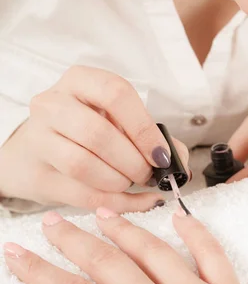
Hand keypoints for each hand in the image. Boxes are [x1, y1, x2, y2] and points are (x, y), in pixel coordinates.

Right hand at [0, 66, 188, 211]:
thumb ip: (151, 135)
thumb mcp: (116, 120)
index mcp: (80, 80)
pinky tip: (133, 201)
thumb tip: (179, 160)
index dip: (143, 127)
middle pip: (97, 133)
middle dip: (132, 160)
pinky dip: (114, 203)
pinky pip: (79, 194)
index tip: (160, 154)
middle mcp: (52, 103)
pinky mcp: (36, 174)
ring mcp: (39, 138)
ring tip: (131, 183)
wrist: (32, 152)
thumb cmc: (84, 131)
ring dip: (119, 182)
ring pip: (83, 165)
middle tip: (147, 174)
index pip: (115, 93)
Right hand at [3, 209, 247, 283]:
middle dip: (74, 242)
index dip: (42, 275)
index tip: (17, 253)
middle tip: (50, 220)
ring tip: (100, 211)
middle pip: (107, 265)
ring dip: (122, 229)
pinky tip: (180, 216)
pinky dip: (193, 231)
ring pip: (150, 251)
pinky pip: (207, 252)